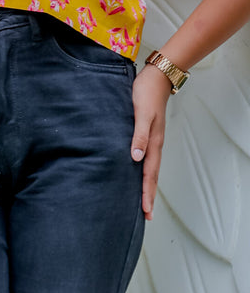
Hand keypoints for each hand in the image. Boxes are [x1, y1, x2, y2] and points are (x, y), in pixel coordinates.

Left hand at [131, 64, 170, 219]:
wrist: (156, 76)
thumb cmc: (146, 93)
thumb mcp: (141, 113)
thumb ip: (139, 135)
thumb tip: (135, 158)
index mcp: (153, 142)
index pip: (149, 173)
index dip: (146, 192)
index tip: (145, 212)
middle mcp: (154, 143)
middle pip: (151, 175)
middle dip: (148, 195)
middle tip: (146, 216)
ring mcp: (152, 138)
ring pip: (149, 167)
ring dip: (146, 185)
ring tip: (143, 200)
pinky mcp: (147, 132)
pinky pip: (146, 157)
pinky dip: (143, 170)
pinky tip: (137, 171)